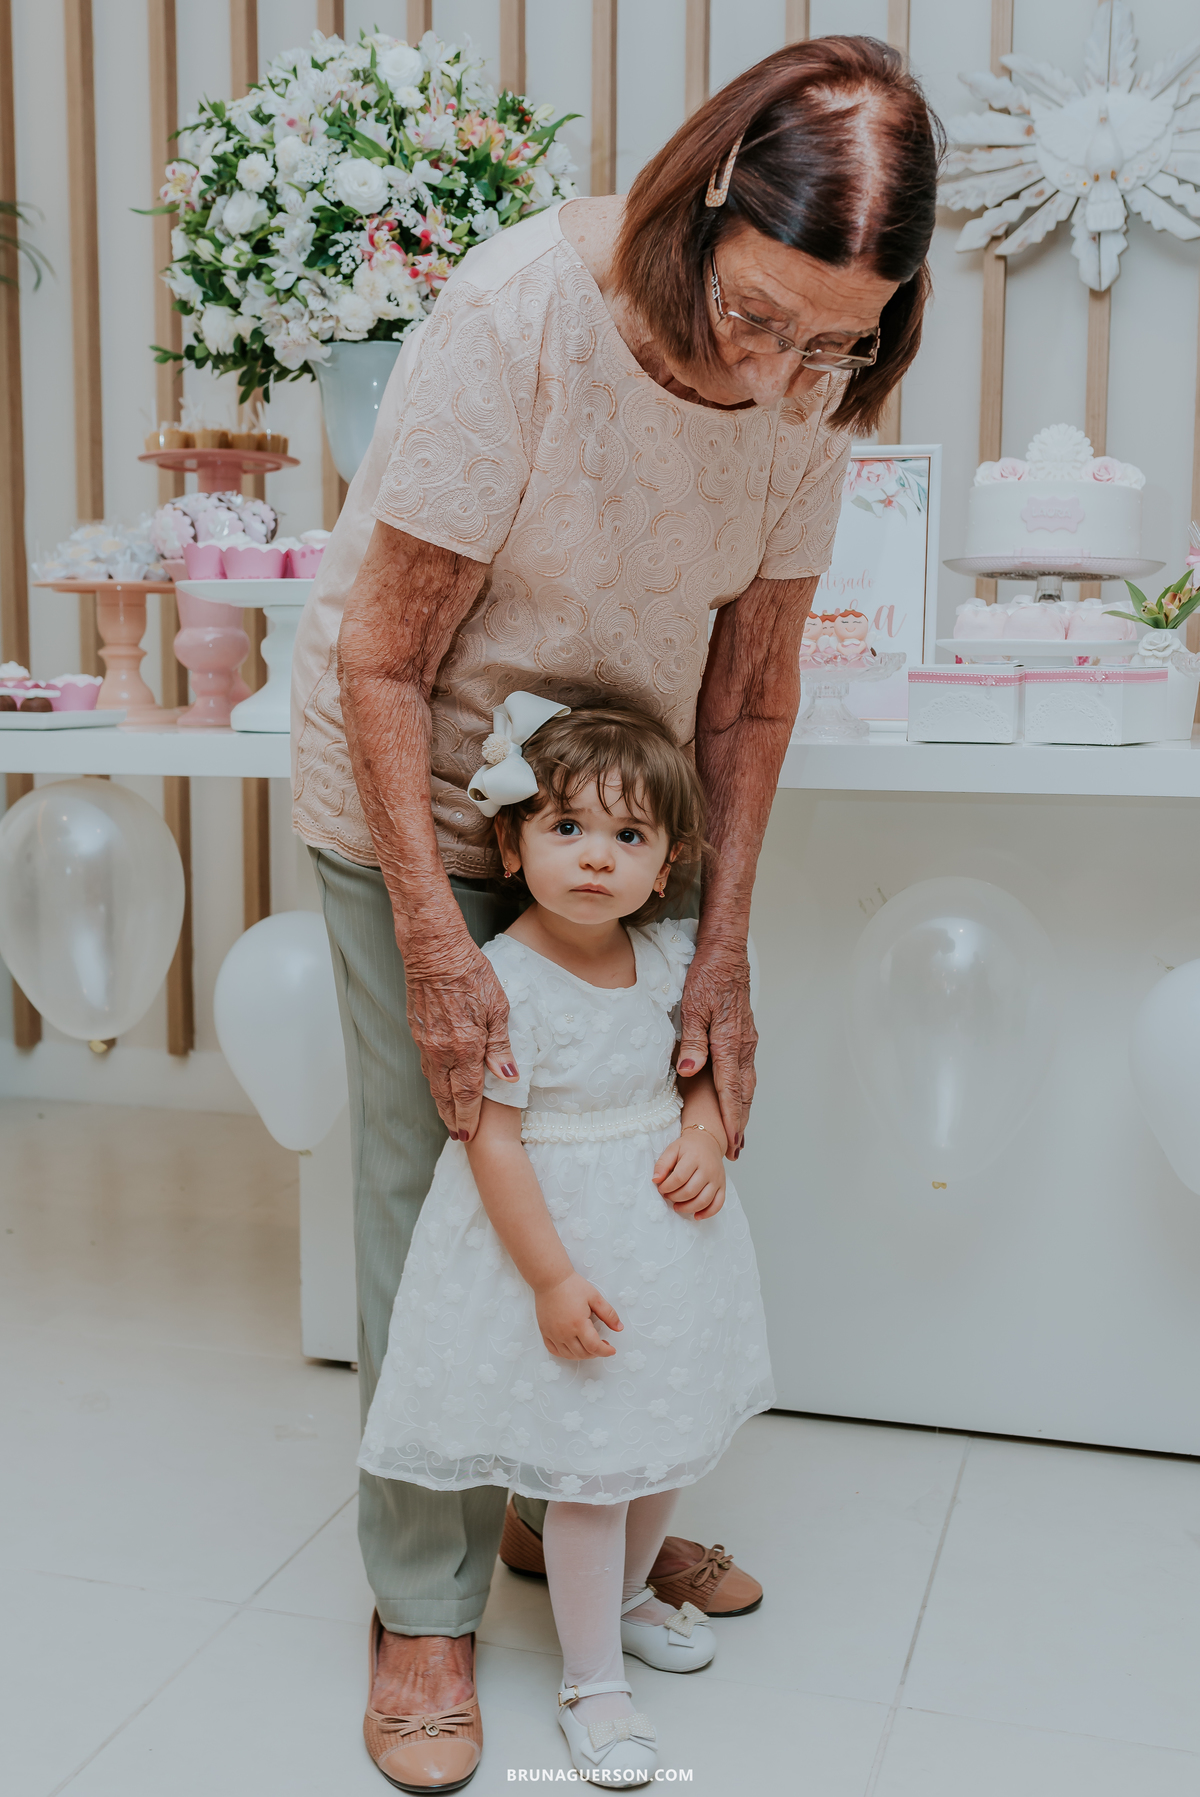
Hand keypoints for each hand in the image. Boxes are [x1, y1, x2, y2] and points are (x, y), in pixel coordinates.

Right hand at [405, 938, 518, 1140]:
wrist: (435, 952)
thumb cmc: (471, 973)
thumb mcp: (498, 1007)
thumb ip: (501, 1046)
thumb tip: (508, 1078)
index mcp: (466, 1046)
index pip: (468, 1093)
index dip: (469, 1115)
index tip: (470, 1134)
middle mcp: (442, 1050)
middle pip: (446, 1095)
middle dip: (453, 1118)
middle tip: (459, 1137)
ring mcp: (427, 1042)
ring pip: (433, 1082)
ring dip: (441, 1103)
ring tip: (448, 1118)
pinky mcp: (418, 1031)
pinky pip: (426, 1064)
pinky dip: (433, 1081)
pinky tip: (438, 1085)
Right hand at [535, 1273, 621, 1359]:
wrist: (550, 1279)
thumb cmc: (572, 1286)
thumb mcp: (595, 1297)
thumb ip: (609, 1314)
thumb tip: (619, 1328)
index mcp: (578, 1324)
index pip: (594, 1347)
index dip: (605, 1351)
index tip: (611, 1350)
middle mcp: (564, 1332)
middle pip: (582, 1353)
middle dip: (595, 1353)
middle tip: (602, 1345)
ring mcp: (553, 1334)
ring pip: (568, 1355)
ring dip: (582, 1355)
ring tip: (589, 1347)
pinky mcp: (545, 1332)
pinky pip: (554, 1351)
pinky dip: (565, 1354)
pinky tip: (572, 1348)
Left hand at [652, 1128, 725, 1219]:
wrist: (708, 1142)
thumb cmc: (689, 1147)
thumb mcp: (673, 1149)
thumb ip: (662, 1164)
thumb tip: (655, 1180)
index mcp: (695, 1157)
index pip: (680, 1178)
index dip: (667, 1187)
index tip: (661, 1188)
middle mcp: (708, 1169)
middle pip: (691, 1191)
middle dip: (675, 1197)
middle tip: (667, 1196)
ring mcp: (717, 1179)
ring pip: (703, 1200)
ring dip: (687, 1208)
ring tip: (677, 1206)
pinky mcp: (722, 1186)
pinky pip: (718, 1204)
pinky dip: (707, 1213)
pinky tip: (696, 1215)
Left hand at [676, 942, 756, 1158]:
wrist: (726, 953)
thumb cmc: (707, 976)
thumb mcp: (692, 1006)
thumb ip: (693, 1041)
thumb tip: (690, 1071)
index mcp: (729, 1042)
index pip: (730, 1089)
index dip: (730, 1117)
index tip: (730, 1141)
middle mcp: (743, 1045)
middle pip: (744, 1093)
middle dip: (740, 1122)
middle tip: (737, 1149)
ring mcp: (747, 1040)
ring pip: (748, 1083)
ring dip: (744, 1109)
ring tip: (740, 1132)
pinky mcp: (745, 1034)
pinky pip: (747, 1070)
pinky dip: (744, 1091)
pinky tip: (740, 1098)